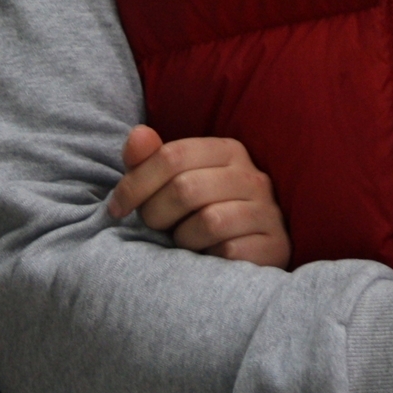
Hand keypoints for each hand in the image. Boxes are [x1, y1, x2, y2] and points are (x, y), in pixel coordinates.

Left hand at [104, 125, 289, 267]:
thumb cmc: (200, 213)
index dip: (135, 183)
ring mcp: (267, 211)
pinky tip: (206, 258)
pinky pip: (230, 252)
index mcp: (227, 150)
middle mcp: (252, 175)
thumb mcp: (172, 183)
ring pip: (209, 221)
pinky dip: (208, 259)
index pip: (172, 155)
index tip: (117, 208)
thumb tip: (138, 134)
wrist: (248, 252)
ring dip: (183, 239)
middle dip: (156, 213)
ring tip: (182, 243)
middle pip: (186, 188)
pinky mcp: (276, 245)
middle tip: (153, 227)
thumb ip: (149, 159)